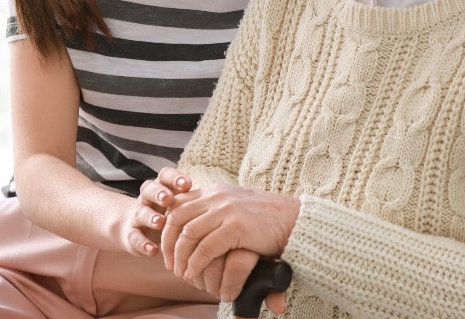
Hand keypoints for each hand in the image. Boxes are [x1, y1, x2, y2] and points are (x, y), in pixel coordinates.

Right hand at [129, 168, 195, 256]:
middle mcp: (148, 199)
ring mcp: (138, 216)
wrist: (139, 232)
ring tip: (161, 223)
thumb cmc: (173, 219)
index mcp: (162, 188)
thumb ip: (198, 204)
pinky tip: (153, 250)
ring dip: (150, 216)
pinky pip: (133, 236)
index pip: (165, 175)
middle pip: (149, 189)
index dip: (174, 178)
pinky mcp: (131, 234)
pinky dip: (143, 243)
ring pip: (140, 211)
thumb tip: (228, 202)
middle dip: (158, 193)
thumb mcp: (184, 208)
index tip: (188, 184)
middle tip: (168, 198)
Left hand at [161, 183, 299, 294]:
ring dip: (181, 257)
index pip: (178, 204)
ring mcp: (227, 210)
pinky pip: (206, 247)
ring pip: (188, 233)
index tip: (169, 249)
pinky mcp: (237, 226)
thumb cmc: (268, 220)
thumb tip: (195, 235)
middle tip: (172, 265)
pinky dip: (196, 263)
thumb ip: (217, 216)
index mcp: (216, 191)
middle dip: (169, 243)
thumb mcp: (237, 210)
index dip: (168, 228)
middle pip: (177, 217)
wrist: (297, 221)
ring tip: (183, 274)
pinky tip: (195, 273)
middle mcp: (218, 196)